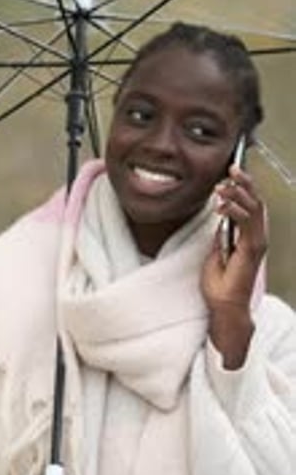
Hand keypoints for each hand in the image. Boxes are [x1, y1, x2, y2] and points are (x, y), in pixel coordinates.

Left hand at [201, 166, 266, 367]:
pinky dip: (236, 211)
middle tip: (231, 168)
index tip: (228, 173)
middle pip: (256, 202)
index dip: (242, 187)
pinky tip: (223, 205)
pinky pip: (248, 224)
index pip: (250, 204)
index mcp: (248, 235)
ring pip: (255, 209)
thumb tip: (220, 218)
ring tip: (223, 184)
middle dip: (244, 183)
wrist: (224, 305)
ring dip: (239, 193)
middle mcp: (257, 237)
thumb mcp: (216, 251)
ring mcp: (257, 243)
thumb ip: (221, 234)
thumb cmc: (220, 283)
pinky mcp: (252, 250)